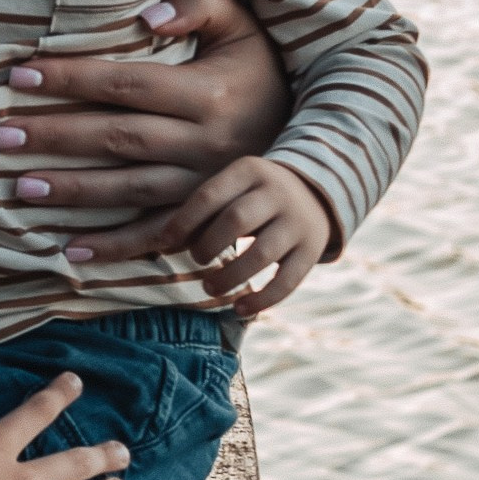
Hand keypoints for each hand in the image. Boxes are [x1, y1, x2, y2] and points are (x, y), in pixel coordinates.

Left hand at [0, 0, 290, 265]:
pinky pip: (157, 235)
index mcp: (209, 92)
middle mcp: (207, 142)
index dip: (73, 79)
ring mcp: (205, 184)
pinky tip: (70, 252)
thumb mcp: (243, 26)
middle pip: (118, 138)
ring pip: (130, 190)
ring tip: (20, 188)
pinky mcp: (206, 214)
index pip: (128, 84)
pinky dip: (115, 248)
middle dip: (56, 137)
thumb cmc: (263, 67)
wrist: (323, 131)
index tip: (20, 76)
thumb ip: (199, 5)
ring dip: (73, 191)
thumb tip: (146, 14)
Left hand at [132, 154, 332, 316]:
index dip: (183, 221)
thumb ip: (204, 206)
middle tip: (196, 260)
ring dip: (230, 277)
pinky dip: (262, 300)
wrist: (316, 189)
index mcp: (250, 170)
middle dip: (207, 246)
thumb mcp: (233, 184)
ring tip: (210, 287)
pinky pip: (288, 280)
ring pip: (262, 253)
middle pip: (236, 221)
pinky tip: (239, 309)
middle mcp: (277, 193)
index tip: (165, 241)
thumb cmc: (253, 194)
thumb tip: (162, 241)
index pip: (210, 194)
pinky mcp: (313, 250)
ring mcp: (299, 222)